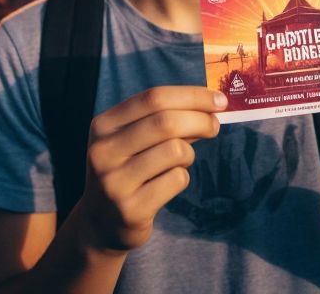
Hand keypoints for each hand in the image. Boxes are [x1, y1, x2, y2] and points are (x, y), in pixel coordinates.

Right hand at [74, 86, 224, 253]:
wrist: (101, 223)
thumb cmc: (127, 170)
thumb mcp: (133, 140)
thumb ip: (165, 121)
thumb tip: (211, 106)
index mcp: (103, 126)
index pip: (153, 98)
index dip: (191, 96)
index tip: (219, 99)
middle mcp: (103, 151)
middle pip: (165, 122)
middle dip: (200, 120)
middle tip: (214, 126)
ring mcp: (115, 182)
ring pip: (175, 151)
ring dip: (188, 154)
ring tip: (179, 161)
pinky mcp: (131, 209)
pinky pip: (176, 180)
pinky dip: (182, 177)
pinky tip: (167, 184)